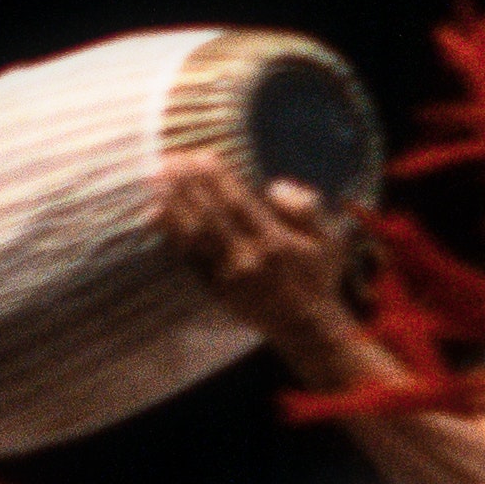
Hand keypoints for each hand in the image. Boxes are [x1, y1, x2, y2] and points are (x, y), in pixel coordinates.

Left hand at [158, 157, 385, 366]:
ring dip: (172, 205)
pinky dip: (170, 234)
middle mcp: (248, 258)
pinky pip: (188, 258)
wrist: (307, 328)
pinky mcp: (215, 290)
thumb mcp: (328, 239)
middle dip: (187, 185)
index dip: (216, 178)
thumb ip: (305, 208)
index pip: (238, 203)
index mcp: (275, 241)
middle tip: (168, 159)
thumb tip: (273, 187)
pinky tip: (156, 214)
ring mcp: (228, 276)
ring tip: (156, 180)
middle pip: (210, 214)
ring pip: (194, 234)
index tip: (200, 155)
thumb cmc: (317, 276)